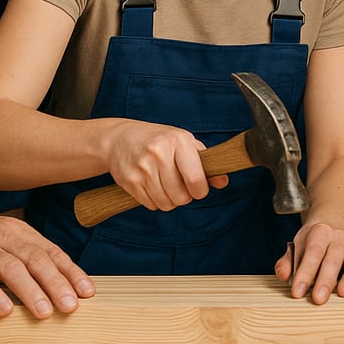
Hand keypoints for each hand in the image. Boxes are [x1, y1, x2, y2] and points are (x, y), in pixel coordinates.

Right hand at [0, 204, 94, 318]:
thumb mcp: (5, 239)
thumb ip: (27, 256)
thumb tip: (58, 282)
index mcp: (21, 232)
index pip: (52, 253)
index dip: (71, 273)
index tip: (87, 292)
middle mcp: (5, 236)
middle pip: (37, 260)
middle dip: (57, 284)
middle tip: (71, 306)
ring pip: (11, 269)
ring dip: (30, 291)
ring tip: (44, 312)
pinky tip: (4, 309)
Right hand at [108, 121, 227, 210]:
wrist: (121, 138)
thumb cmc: (160, 141)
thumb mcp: (184, 143)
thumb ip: (205, 163)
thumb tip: (223, 182)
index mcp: (178, 141)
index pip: (195, 179)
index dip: (201, 191)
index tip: (199, 188)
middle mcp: (159, 154)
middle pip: (181, 197)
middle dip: (185, 197)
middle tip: (181, 186)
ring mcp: (142, 168)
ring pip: (166, 204)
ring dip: (170, 201)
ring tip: (166, 186)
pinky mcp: (129, 181)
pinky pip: (151, 205)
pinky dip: (155, 201)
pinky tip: (152, 186)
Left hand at [274, 222, 343, 304]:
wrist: (329, 235)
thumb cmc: (309, 247)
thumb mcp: (294, 250)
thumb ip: (286, 263)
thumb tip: (283, 275)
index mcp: (319, 233)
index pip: (313, 252)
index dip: (305, 273)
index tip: (297, 293)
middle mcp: (338, 239)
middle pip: (333, 259)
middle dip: (325, 280)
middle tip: (318, 299)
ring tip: (343, 294)